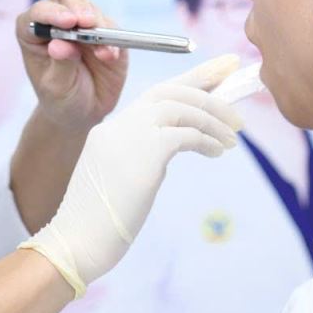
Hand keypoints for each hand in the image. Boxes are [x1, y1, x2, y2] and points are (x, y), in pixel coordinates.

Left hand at [17, 0, 129, 132]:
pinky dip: (113, 40)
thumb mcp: (56, 88)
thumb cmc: (60, 98)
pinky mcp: (107, 33)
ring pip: (92, 9)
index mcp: (34, 30)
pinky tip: (109, 57)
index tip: (68, 23)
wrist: (83, 112)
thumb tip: (60, 44)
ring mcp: (84, 24)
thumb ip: (60, 65)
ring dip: (98, 27)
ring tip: (101, 54)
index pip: (40, 11)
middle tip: (87, 21)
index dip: (53, 12)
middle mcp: (58, 21)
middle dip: (78, 3)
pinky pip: (112, 28)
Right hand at [20, 56, 242, 295]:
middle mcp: (120, 125)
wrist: (77, 241)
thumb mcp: (120, 177)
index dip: (189, 79)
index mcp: (112, 129)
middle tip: (235, 79)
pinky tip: (218, 151)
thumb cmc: (98, 222)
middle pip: (170, 89)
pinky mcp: (147, 153)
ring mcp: (131, 136)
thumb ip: (141, 155)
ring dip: (214, 118)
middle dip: (206, 81)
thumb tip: (173, 146)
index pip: (156, 94)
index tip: (218, 70)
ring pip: (183, 107)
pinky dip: (208, 139)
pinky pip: (187, 134)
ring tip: (233, 136)